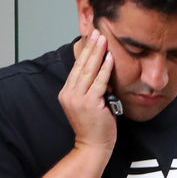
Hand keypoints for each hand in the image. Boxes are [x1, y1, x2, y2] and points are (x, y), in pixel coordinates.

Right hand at [58, 29, 116, 152]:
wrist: (93, 146)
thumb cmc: (95, 126)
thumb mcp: (89, 103)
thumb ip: (92, 88)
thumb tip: (103, 72)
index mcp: (67, 93)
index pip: (76, 68)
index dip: (84, 52)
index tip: (91, 38)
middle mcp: (69, 94)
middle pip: (81, 65)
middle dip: (90, 47)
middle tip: (96, 32)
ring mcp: (78, 98)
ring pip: (88, 71)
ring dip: (97, 53)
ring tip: (103, 39)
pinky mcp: (89, 103)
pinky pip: (99, 82)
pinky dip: (105, 69)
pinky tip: (109, 58)